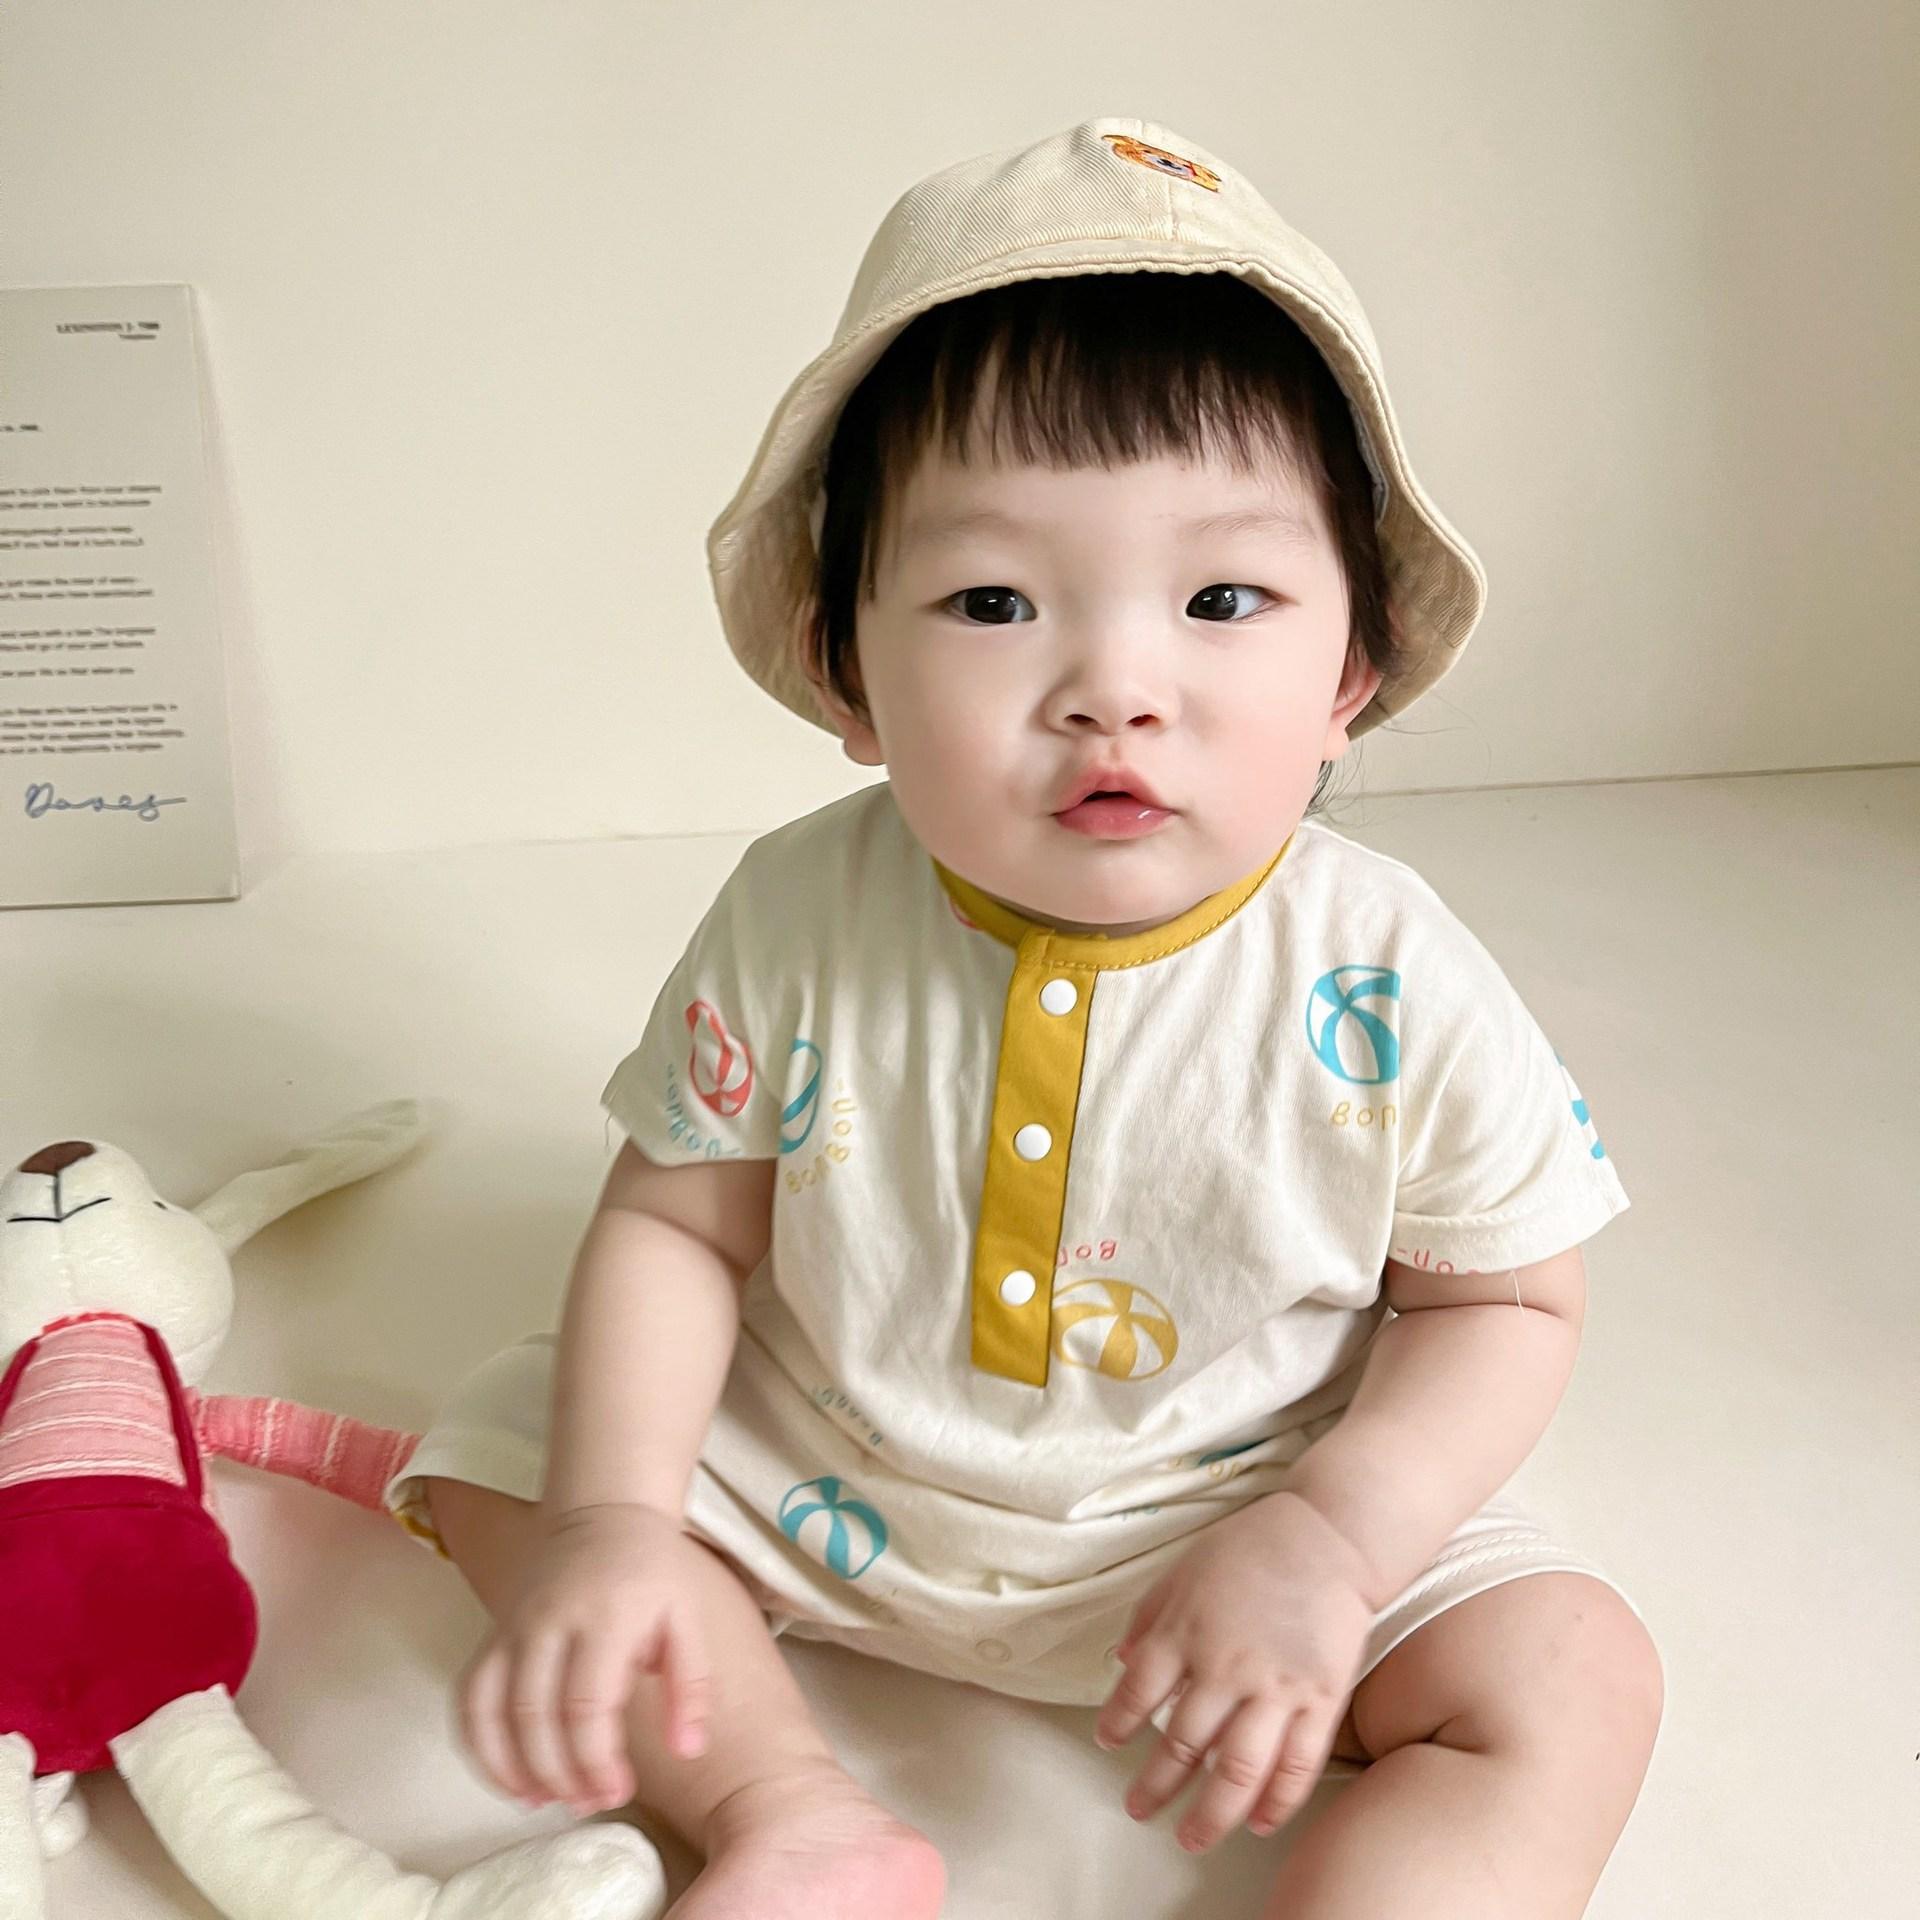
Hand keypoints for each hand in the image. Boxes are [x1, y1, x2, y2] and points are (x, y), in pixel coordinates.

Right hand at [459, 1500, 712, 1816]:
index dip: (595, 1760)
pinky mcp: (492, 1633)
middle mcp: (550, 1621)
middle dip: (559, 1775)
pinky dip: (478, 1746)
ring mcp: (513, 1626)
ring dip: (513, 1770)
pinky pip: (469, 1697)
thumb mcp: (689, 1618)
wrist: (604, 1512)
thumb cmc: (653, 1572)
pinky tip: (510, 1778)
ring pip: (491, 1711)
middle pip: (535, 1717)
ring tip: (547, 1801)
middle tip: (590, 1802)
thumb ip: (691, 1686)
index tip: (616, 1792)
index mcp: (606, 1616)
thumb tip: (689, 1752)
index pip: (585, 1704)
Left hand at [1093, 1491, 1376, 1850]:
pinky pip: (1298, 1764)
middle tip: (1140, 1811)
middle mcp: (1224, 1667)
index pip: (1135, 1695)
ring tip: (1192, 1837)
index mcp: (1183, 1633)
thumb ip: (1148, 1619)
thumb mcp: (1181, 1571)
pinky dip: (1277, 1802)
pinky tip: (1258, 1823)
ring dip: (1211, 1813)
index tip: (1108, 1746)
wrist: (1325, 1536)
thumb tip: (1123, 1664)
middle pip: (1181, 1745)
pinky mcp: (1321, 1697)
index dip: (1117, 1726)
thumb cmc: (1248, 1548)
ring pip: (1237, 1769)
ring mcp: (1275, 1687)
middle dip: (1156, 1786)